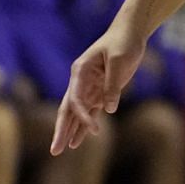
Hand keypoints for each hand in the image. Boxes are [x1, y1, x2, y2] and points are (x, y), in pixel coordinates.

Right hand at [50, 22, 147, 153]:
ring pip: (75, 114)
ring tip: (60, 150)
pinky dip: (83, 128)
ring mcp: (89, 88)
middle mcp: (80, 81)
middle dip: (60, 131)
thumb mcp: (119, 61)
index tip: (95, 130)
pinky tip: (77, 142)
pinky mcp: (100, 92)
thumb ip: (113, 86)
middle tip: (54, 150)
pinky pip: (90, 113)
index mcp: (80, 71)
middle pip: (66, 110)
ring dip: (68, 132)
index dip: (82, 117)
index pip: (75, 99)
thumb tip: (108, 109)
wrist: (130, 32)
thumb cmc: (123, 42)